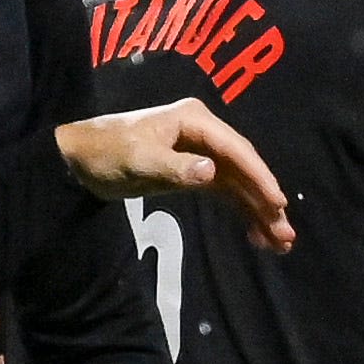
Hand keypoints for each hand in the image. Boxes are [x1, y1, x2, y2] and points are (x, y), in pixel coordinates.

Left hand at [55, 97, 294, 250]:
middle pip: (244, 169)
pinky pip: (225, 192)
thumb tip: (211, 173)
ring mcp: (200, 153)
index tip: (277, 205)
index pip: (236, 151)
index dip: (259, 178)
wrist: (77, 160)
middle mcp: (204, 133)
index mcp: (194, 121)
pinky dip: (240, 211)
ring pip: (238, 184)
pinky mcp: (192, 172)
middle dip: (266, 201)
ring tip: (279, 243)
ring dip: (258, 211)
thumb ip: (175, 167)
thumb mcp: (139, 161)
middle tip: (285, 234)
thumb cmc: (106, 153)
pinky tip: (254, 234)